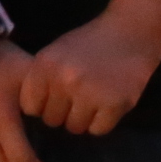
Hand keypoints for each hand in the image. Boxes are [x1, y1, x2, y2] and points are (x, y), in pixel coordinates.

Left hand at [20, 11, 160, 135]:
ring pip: (74, 128)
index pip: (30, 107)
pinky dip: (101, 121)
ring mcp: (90, 93)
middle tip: (77, 97)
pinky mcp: (114, 104)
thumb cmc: (89, 42)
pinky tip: (106, 103)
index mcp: (45, 65)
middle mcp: (64, 80)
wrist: (130, 31)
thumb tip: (30, 113)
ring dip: (82, 118)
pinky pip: (97, 130)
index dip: (41, 104)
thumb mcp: (56, 52)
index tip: (54, 97)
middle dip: (62, 112)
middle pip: (51, 120)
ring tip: (92, 99)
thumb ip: (41, 78)